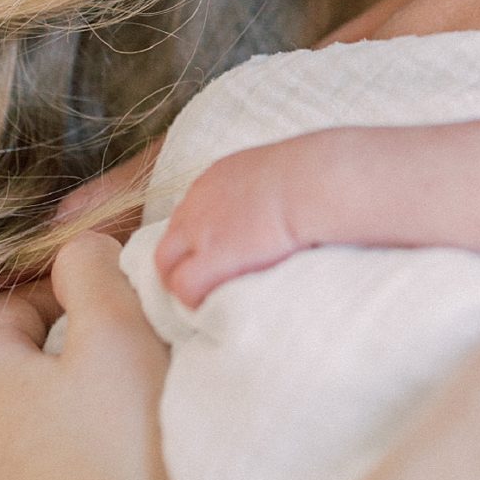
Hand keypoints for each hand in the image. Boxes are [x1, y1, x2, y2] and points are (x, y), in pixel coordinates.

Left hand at [0, 234, 204, 479]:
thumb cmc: (134, 455)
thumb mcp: (119, 333)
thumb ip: (91, 272)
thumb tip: (76, 248)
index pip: (9, 308)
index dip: (66, 292)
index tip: (119, 301)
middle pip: (14, 374)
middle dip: (66, 358)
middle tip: (135, 359)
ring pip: (26, 435)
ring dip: (68, 420)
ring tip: (133, 424)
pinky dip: (73, 476)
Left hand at [154, 145, 305, 304]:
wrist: (310, 184)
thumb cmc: (312, 177)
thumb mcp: (277, 171)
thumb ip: (266, 189)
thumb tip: (283, 208)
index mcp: (216, 179)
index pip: (189, 215)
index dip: (198, 240)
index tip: (215, 255)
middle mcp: (197, 203)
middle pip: (170, 239)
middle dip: (180, 264)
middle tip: (204, 283)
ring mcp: (199, 230)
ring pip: (166, 264)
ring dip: (183, 284)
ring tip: (207, 301)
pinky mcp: (209, 258)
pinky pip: (184, 286)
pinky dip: (194, 299)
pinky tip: (214, 308)